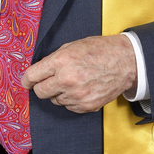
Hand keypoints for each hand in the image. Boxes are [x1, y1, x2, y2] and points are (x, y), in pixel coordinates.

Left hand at [21, 34, 136, 112]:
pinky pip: (69, 106)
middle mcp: (67, 80)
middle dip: (41, 87)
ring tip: (74, 81)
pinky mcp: (86, 106)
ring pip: (55, 100)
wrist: (126, 62)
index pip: (32, 76)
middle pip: (40, 92)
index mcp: (61, 61)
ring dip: (59, 93)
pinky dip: (71, 99)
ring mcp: (77, 95)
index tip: (26, 82)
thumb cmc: (100, 50)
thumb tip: (38, 72)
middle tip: (49, 81)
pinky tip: (81, 88)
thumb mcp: (72, 46)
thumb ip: (53, 60)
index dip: (26, 80)